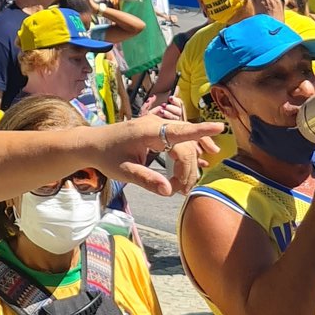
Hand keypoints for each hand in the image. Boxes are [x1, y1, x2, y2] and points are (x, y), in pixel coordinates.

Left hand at [93, 113, 225, 193]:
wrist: (93, 143)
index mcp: (147, 131)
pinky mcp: (157, 129)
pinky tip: (206, 153)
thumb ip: (147, 180)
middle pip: (184, 144)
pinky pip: (180, 136)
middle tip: (182, 191)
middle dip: (188, 169)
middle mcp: (155, 123)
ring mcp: (157, 124)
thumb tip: (169, 191)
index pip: (179, 131)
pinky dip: (192, 146)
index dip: (200, 131)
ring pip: (184, 140)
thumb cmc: (107, 157)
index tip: (220, 128)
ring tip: (189, 183)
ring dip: (191, 161)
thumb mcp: (124, 171)